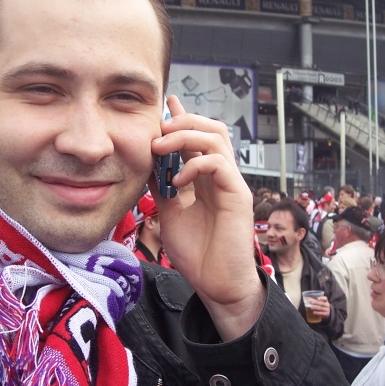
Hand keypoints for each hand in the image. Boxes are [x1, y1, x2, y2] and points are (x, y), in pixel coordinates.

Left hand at [150, 96, 263, 341]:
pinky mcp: (238, 195)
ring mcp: (231, 183)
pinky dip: (196, 165)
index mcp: (206, 178)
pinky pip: (220, 164)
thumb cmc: (197, 253)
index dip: (183, 116)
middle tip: (158, 130)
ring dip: (186, 135)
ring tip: (161, 148)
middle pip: (211, 127)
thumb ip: (162, 188)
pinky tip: (178, 182)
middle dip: (183, 121)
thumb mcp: (170, 213)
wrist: (216, 284)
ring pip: (216, 138)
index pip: (197, 136)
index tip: (166, 101)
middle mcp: (221, 175)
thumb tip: (146, 164)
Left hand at [306, 295, 330, 320]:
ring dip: (316, 308)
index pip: (325, 298)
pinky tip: (313, 312)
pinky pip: (321, 313)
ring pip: (321, 308)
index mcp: (326, 301)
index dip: (321, 298)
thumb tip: (308, 299)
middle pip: (322, 303)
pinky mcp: (326, 314)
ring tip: (311, 307)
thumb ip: (315, 301)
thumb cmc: (322, 306)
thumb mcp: (321, 303)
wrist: (328, 313)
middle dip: (316, 302)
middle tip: (311, 302)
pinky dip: (317, 313)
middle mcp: (327, 305)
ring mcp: (327, 310)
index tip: (317, 298)